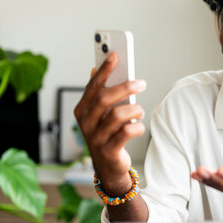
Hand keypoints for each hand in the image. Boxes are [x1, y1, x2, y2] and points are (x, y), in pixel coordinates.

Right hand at [74, 52, 145, 193]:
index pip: (93, 86)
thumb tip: (96, 68)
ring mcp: (96, 138)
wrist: (109, 168)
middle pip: (105, 98)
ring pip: (117, 115)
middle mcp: (85, 124)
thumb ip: (99, 93)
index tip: (115, 55)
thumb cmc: (106, 135)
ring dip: (134, 109)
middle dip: (125, 87)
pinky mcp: (109, 151)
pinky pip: (127, 132)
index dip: (104, 70)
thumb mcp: (101, 114)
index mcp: (81, 111)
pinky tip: (138, 125)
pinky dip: (137, 126)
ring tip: (140, 110)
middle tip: (141, 83)